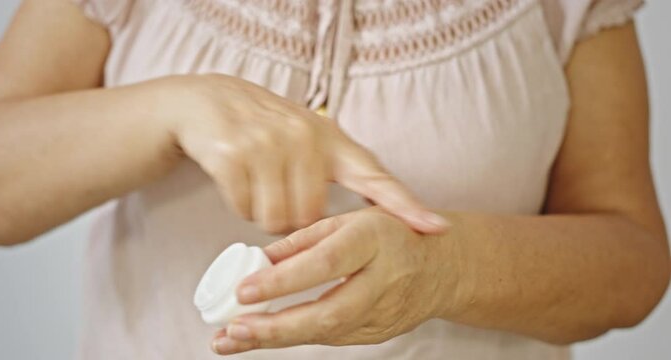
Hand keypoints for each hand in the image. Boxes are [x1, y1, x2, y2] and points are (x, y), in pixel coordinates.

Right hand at [154, 75, 447, 233]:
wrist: (206, 101)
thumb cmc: (264, 128)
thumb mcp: (306, 137)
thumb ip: (334, 169)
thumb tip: (363, 223)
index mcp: (330, 139)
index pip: (375, 176)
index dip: (406, 205)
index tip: (436, 227)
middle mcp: (304, 138)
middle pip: (311, 217)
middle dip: (293, 219)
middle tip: (279, 192)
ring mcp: (268, 144)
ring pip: (276, 220)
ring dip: (264, 214)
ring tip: (259, 184)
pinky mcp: (234, 155)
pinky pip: (244, 210)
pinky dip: (240, 206)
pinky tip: (238, 180)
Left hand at [211, 208, 456, 354]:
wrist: (442, 266)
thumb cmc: (391, 234)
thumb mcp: (349, 221)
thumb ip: (304, 240)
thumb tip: (259, 260)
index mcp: (373, 240)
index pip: (325, 263)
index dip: (283, 280)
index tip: (244, 290)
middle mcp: (382, 279)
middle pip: (329, 313)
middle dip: (276, 327)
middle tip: (233, 330)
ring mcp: (384, 313)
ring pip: (327, 334)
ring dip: (276, 339)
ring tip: (231, 340)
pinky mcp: (379, 333)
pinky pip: (332, 339)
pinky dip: (294, 339)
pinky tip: (261, 337)